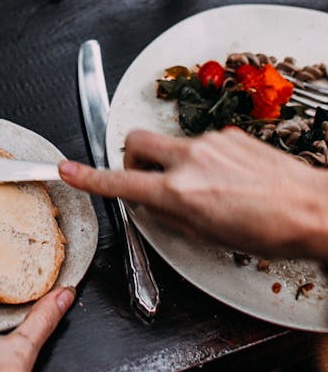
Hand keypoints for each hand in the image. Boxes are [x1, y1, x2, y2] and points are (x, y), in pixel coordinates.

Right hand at [59, 126, 327, 259]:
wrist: (313, 209)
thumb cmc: (269, 231)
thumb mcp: (208, 236)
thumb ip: (171, 216)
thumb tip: (152, 205)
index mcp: (179, 191)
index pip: (120, 181)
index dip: (88, 177)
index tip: (67, 169)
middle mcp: (189, 160)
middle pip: (135, 141)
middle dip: (129, 155)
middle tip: (143, 175)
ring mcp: (209, 143)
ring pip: (170, 144)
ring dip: (172, 162)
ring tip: (203, 190)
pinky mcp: (228, 135)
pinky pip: (200, 144)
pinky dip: (202, 160)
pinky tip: (226, 181)